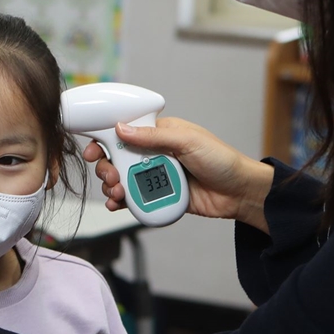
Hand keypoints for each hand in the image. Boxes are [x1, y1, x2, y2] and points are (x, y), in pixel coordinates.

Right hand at [84, 117, 273, 231]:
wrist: (239, 193)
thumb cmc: (221, 160)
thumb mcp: (188, 141)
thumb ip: (154, 136)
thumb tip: (122, 128)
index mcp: (160, 134)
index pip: (124, 132)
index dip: (105, 139)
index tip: (93, 150)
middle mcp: (154, 153)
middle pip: (118, 158)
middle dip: (107, 168)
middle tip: (111, 176)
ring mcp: (156, 175)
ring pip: (123, 179)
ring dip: (113, 186)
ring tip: (117, 192)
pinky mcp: (159, 195)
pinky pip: (134, 198)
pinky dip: (121, 201)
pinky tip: (117, 204)